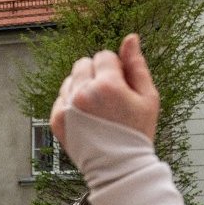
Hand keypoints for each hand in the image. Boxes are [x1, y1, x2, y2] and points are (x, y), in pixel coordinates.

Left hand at [50, 34, 160, 160]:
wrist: (119, 167)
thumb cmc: (138, 131)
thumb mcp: (148, 97)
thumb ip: (137, 65)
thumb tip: (130, 37)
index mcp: (107, 85)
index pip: (103, 55)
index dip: (115, 69)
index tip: (121, 87)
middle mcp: (82, 93)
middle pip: (83, 63)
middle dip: (96, 73)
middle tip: (110, 97)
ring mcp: (66, 107)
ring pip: (70, 79)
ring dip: (82, 86)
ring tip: (98, 108)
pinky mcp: (56, 120)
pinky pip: (61, 97)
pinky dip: (72, 103)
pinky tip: (87, 118)